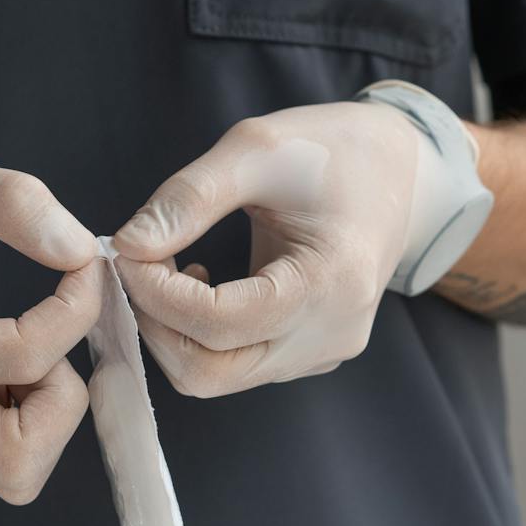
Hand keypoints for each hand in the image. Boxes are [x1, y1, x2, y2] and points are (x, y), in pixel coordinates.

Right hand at [0, 153, 103, 502]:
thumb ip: (13, 204)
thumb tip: (80, 252)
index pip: (21, 357)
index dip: (76, 309)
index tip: (81, 262)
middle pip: (15, 463)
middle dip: (60, 399)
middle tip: (51, 335)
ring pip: (17, 469)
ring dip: (50, 410)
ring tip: (34, 341)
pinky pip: (9, 449)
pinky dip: (36, 410)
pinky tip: (20, 351)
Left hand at [110, 82, 490, 397]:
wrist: (399, 170)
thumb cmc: (333, 150)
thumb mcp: (257, 150)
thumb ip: (188, 199)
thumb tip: (127, 246)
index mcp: (331, 282)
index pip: (218, 323)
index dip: (156, 293)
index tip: (126, 250)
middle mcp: (332, 334)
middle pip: (209, 372)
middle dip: (156, 322)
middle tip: (137, 265)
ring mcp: (323, 353)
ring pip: (217, 376)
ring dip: (173, 329)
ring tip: (170, 267)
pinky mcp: (310, 356)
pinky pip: (236, 366)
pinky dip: (199, 334)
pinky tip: (202, 284)